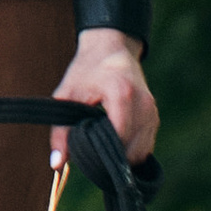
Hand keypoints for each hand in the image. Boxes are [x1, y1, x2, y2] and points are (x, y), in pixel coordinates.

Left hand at [52, 26, 157, 167]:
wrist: (110, 47)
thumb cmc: (86, 70)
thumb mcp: (67, 95)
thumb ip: (60, 131)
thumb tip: (57, 164)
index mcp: (123, 95)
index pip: (119, 139)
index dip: (102, 154)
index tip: (85, 157)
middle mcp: (143, 104)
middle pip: (132, 150)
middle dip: (112, 159)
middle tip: (91, 157)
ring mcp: (152, 111)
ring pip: (141, 152)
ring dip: (122, 158)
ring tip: (101, 150)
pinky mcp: (154, 116)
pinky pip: (146, 146)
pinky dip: (131, 151)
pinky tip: (113, 145)